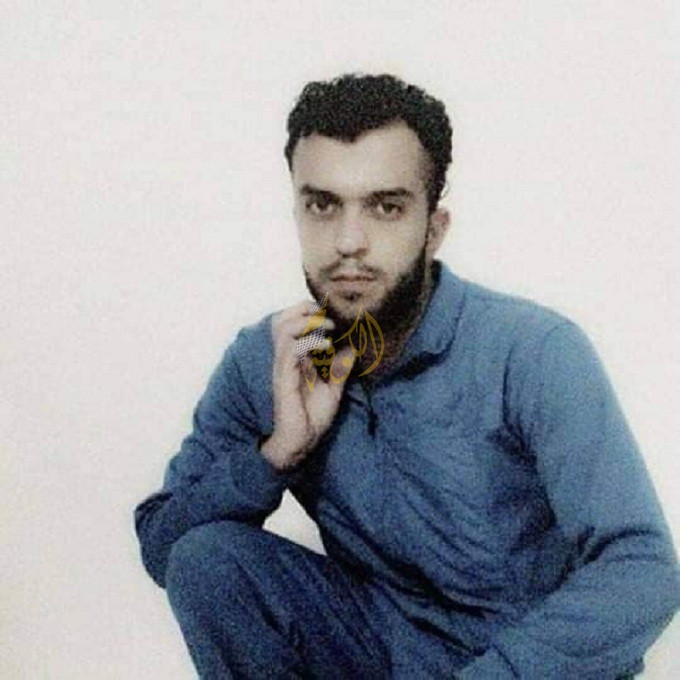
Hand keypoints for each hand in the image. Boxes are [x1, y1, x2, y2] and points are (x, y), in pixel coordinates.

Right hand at [260, 301, 355, 471]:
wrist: (301, 443)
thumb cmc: (312, 418)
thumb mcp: (334, 389)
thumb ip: (340, 368)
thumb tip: (352, 348)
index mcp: (296, 358)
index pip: (293, 322)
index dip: (309, 311)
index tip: (333, 313)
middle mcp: (287, 358)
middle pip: (281, 319)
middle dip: (304, 309)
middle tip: (328, 314)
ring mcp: (283, 366)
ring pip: (283, 328)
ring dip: (307, 321)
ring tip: (329, 326)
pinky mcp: (284, 377)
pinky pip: (291, 350)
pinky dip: (309, 342)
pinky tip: (326, 346)